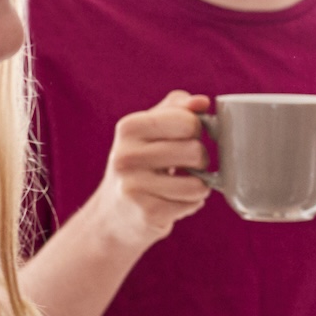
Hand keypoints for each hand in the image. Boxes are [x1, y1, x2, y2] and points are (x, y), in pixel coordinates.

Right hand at [79, 91, 211, 252]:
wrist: (113, 213)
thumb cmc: (140, 163)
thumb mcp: (150, 129)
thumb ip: (177, 108)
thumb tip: (202, 102)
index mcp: (129, 128)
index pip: (187, 120)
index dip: (196, 129)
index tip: (186, 136)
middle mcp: (126, 156)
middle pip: (195, 151)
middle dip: (201, 160)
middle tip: (186, 164)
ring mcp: (134, 186)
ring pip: (198, 183)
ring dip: (199, 185)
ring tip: (181, 184)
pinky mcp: (147, 213)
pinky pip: (192, 204)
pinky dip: (191, 203)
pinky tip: (173, 201)